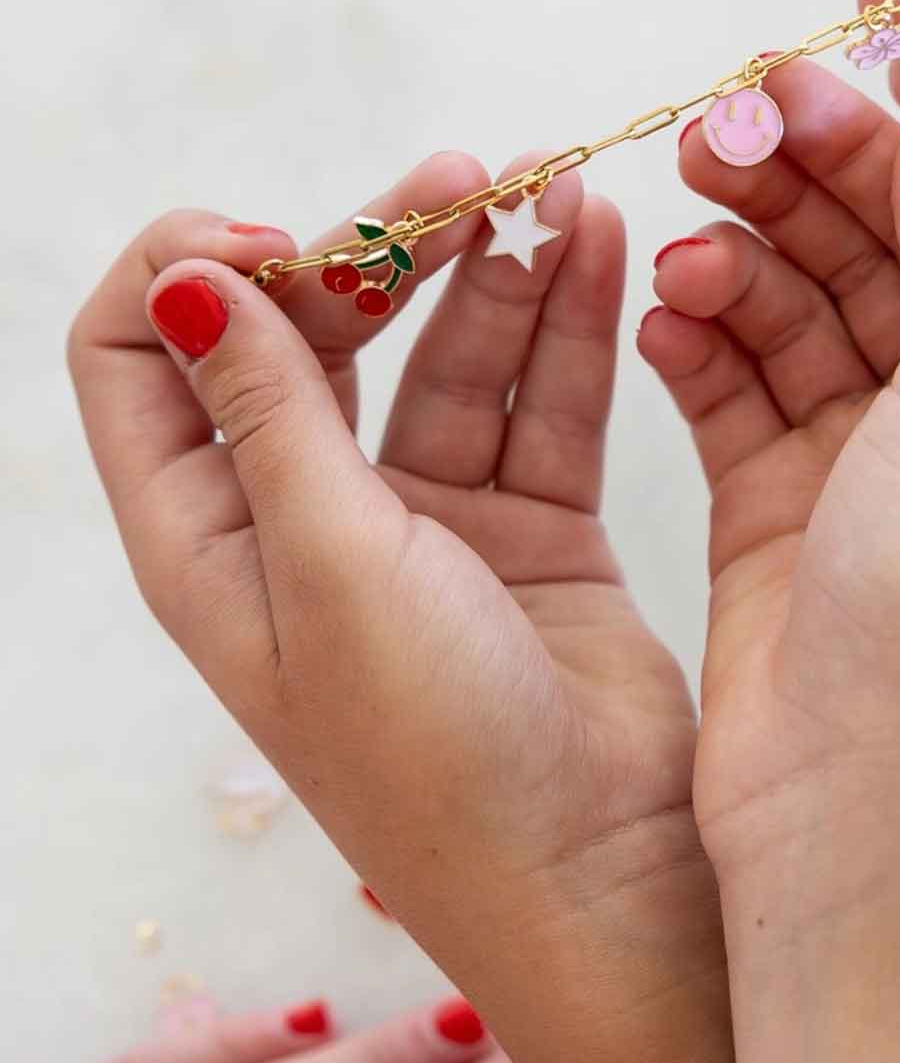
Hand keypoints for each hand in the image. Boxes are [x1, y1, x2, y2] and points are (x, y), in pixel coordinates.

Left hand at [68, 159, 741, 1062]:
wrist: (597, 878)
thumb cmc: (438, 760)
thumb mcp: (329, 570)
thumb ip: (268, 413)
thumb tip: (181, 277)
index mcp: (210, 541)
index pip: (138, 360)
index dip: (194, 272)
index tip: (290, 240)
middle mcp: (306, 525)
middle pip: (308, 336)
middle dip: (374, 249)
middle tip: (458, 184)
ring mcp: (426, 529)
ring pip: (441, 359)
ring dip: (489, 271)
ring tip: (556, 192)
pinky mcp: (533, 535)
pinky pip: (539, 403)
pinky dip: (565, 326)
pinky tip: (596, 248)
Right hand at [639, 67, 899, 867]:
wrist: (862, 780)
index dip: (861, 142)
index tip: (772, 77)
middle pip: (862, 257)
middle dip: (784, 192)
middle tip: (699, 141)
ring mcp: (862, 466)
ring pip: (787, 319)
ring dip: (731, 269)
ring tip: (677, 258)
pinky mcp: (774, 515)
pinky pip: (729, 395)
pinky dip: (694, 348)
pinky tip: (657, 319)